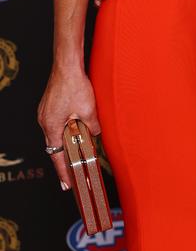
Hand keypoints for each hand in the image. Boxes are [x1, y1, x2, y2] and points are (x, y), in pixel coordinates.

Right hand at [37, 68, 100, 190]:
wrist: (67, 65)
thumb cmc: (75, 85)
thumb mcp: (88, 110)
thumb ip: (92, 127)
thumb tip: (95, 135)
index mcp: (51, 126)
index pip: (57, 156)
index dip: (63, 172)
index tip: (68, 185)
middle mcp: (45, 121)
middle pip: (55, 146)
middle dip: (65, 158)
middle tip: (74, 172)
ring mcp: (45, 112)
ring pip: (56, 133)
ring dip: (66, 141)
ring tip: (78, 150)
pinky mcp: (49, 104)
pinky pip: (57, 122)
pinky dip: (66, 128)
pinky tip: (76, 127)